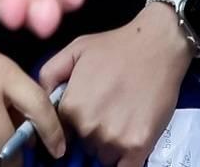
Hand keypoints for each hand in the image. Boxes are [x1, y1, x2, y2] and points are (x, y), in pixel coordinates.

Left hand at [39, 9, 192, 165]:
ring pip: (105, 155)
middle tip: (111, 109)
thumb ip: (49, 76)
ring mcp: (114, 139)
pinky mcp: (138, 146)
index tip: (90, 113)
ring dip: (112, 144)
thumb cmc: (116, 46)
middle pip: (86, 145)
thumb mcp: (74, 50)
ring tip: (125, 117)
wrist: (158, 44)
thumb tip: (40, 105)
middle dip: (94, 132)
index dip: (76, 125)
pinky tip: (130, 143)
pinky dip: (125, 160)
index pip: (65, 133)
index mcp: (71, 108)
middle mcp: (89, 127)